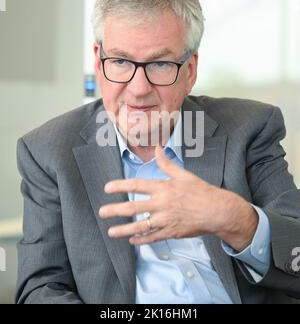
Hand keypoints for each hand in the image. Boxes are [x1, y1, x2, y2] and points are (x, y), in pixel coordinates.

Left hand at [99, 146, 257, 249]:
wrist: (217, 211)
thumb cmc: (201, 191)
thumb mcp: (183, 174)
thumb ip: (167, 163)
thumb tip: (158, 148)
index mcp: (163, 188)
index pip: (136, 185)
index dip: (120, 186)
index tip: (107, 188)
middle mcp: (161, 204)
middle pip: (133, 208)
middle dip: (115, 210)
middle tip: (102, 212)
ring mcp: (165, 220)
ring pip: (140, 226)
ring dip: (124, 230)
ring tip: (111, 232)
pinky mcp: (171, 232)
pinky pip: (152, 237)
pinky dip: (141, 239)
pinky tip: (132, 240)